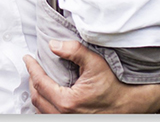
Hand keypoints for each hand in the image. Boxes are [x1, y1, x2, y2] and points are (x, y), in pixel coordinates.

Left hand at [26, 41, 159, 113]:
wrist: (131, 104)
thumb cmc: (116, 86)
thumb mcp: (96, 64)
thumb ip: (75, 51)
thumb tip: (54, 45)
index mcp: (67, 101)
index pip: (40, 82)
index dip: (32, 68)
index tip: (28, 59)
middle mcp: (64, 115)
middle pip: (37, 97)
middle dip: (32, 81)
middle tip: (32, 67)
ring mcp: (68, 120)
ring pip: (41, 110)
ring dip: (37, 94)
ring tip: (38, 81)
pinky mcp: (72, 121)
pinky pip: (49, 115)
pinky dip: (44, 105)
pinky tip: (48, 96)